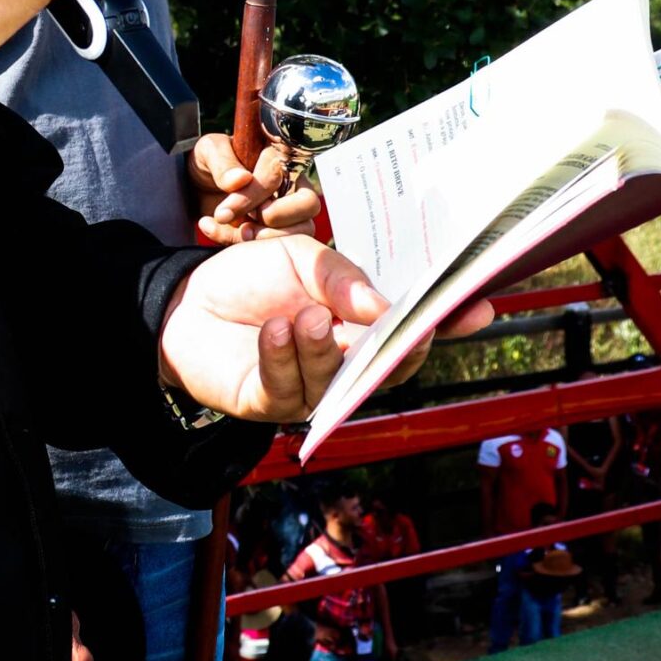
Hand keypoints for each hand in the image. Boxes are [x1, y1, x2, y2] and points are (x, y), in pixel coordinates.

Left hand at [157, 234, 493, 423]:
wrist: (182, 302)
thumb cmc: (246, 278)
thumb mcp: (297, 257)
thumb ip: (338, 277)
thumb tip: (382, 307)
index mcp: (359, 322)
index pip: (413, 326)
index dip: (449, 320)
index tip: (479, 306)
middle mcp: (343, 361)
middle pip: (390, 366)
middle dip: (397, 348)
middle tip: (396, 325)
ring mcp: (309, 388)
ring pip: (338, 381)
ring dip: (325, 348)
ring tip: (307, 315)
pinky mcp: (269, 404)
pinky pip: (289, 390)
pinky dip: (284, 357)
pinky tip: (275, 330)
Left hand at [188, 133, 320, 244]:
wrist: (197, 184)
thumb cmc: (211, 160)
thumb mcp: (209, 151)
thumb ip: (222, 162)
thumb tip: (241, 179)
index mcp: (277, 157)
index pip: (278, 178)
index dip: (252, 197)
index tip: (224, 212)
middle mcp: (290, 184)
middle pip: (309, 205)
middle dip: (275, 220)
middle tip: (245, 225)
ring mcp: (287, 210)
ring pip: (302, 230)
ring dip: (268, 238)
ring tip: (238, 232)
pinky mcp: (275, 230)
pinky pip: (275, 245)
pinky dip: (239, 243)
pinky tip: (212, 229)